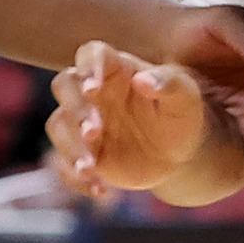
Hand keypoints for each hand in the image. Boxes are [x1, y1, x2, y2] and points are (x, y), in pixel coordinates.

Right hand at [47, 42, 215, 196]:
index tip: (94, 88)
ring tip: (92, 168)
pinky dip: (74, 177)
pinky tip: (98, 189)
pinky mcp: (82, 151)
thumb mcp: (186, 98)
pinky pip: (62, 163)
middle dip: (75, 110)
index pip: (92, 53)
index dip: (88, 67)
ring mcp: (83, 121)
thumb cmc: (182, 115)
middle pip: (65, 85)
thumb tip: (143, 80)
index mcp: (118, 69)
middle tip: (95, 133)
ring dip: (70, 147)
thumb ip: (169, 84)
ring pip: (58, 124)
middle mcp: (94, 92)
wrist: (180, 154)